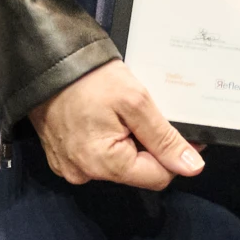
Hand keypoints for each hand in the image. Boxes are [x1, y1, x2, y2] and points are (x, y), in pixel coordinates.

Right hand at [28, 60, 205, 188]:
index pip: (158, 177)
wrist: (46, 63)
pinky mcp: (62, 157)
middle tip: (147, 113)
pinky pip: (97, 157)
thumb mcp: (136, 102)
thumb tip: (192, 168)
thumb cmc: (90, 79)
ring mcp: (70, 167)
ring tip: (123, 113)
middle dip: (149, 146)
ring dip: (129, 142)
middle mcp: (84, 175)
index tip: (182, 131)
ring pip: (118, 164)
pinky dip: (109, 140)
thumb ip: (164, 139)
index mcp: (104, 166)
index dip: (175, 155)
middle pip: (137, 171)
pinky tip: (106, 117)